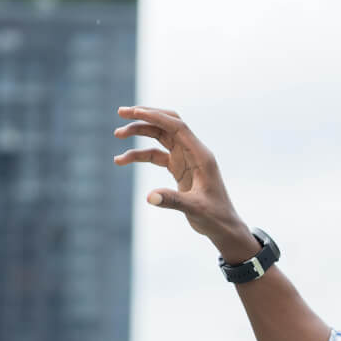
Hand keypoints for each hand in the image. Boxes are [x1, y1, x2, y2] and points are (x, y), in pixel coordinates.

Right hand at [113, 106, 255, 260]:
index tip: (133, 112)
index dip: (156, 116)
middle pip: (167, 125)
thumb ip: (173, 201)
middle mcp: (194, 153)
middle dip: (145, 117)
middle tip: (120, 113)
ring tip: (117, 135)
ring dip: (139, 133)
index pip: (177, 127)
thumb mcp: (195, 209)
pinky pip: (157, 155)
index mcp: (201, 156)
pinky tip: (121, 160)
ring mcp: (186, 159)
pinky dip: (139, 155)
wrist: (223, 228)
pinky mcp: (180, 169)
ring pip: (161, 137)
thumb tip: (150, 197)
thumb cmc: (215, 217)